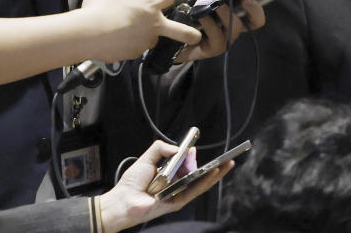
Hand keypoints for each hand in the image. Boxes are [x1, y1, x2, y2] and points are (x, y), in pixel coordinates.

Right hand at [81, 0, 201, 61]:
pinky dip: (128, 46)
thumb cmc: (99, 3)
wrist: (87, 33)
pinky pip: (133, 49)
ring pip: (151, 39)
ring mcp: (145, 42)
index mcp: (152, 4)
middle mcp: (155, 24)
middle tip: (195, 36)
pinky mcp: (132, 55)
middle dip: (191, 34)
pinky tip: (115, 41)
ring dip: (145, 35)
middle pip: (182, 31)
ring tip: (127, 30)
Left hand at [97, 139, 232, 231]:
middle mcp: (176, 184)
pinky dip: (205, 182)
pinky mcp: (178, 202)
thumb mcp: (147, 159)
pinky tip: (213, 173)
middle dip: (214, 167)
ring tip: (227, 164)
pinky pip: (194, 191)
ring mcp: (178, 194)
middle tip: (227, 158)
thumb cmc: (131, 183)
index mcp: (170, 175)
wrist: (122, 200)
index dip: (194, 157)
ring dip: (216, 174)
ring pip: (201, 183)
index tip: (197, 149)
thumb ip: (160, 148)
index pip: (188, 165)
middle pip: (199, 175)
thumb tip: (178, 148)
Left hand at [176, 0, 265, 62]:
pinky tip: (201, 16)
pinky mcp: (212, 50)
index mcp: (235, 18)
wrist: (170, 39)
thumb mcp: (201, 1)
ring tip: (215, 4)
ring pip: (235, 29)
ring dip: (226, 14)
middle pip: (254, 23)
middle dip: (250, 8)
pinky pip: (217, 39)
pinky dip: (210, 25)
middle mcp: (233, 30)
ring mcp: (224, 41)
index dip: (256, 5)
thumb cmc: (188, 17)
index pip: (256, 15)